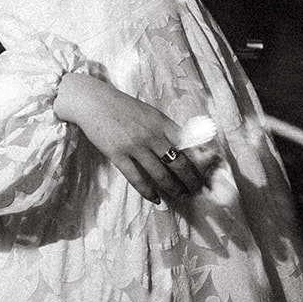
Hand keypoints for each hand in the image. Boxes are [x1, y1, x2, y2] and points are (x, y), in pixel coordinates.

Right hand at [54, 73, 217, 203]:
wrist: (94, 103)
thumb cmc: (125, 108)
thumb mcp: (151, 114)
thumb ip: (167, 129)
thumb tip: (187, 148)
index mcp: (162, 122)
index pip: (189, 145)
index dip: (201, 162)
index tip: (208, 173)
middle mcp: (151, 135)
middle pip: (179, 164)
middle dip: (191, 181)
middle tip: (197, 191)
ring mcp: (134, 146)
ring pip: (160, 175)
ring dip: (174, 189)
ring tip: (181, 196)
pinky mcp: (118, 155)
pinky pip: (137, 179)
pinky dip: (148, 192)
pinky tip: (156, 198)